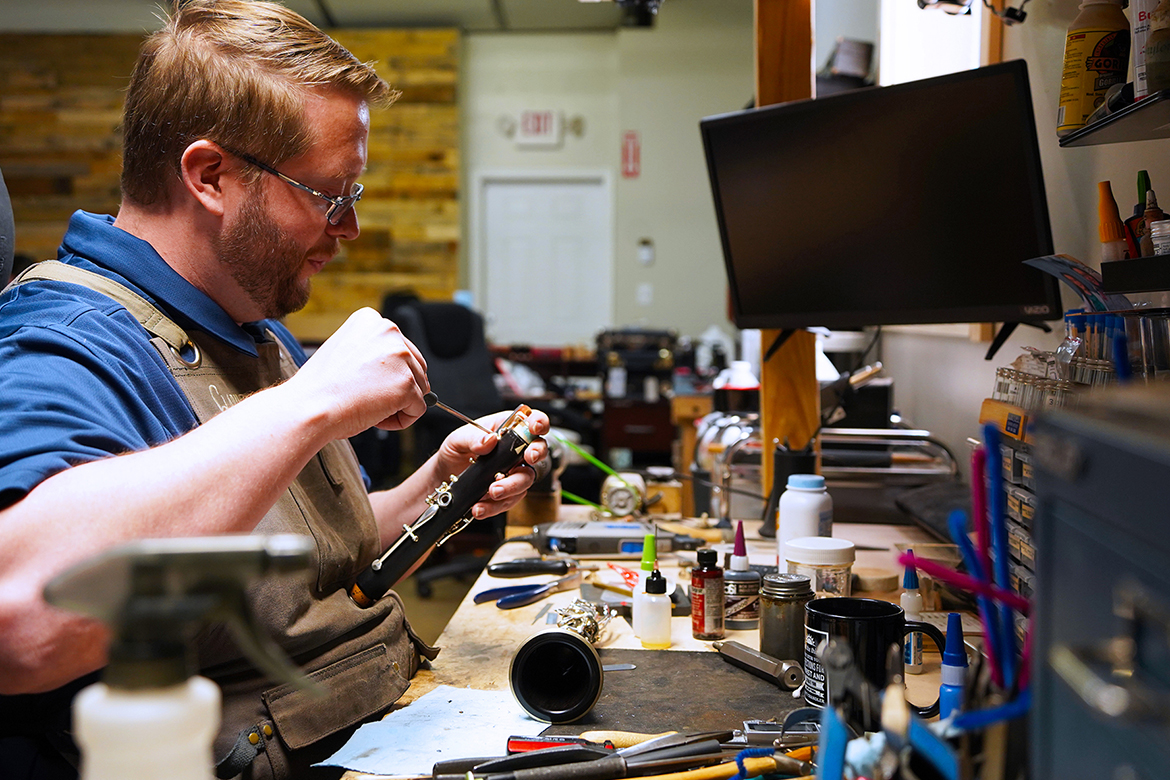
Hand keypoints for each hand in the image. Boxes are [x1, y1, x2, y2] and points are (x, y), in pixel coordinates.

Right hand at [289, 308, 429, 435]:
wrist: (309, 407)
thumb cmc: (321, 387)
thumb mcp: (346, 352)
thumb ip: (373, 353)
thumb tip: (403, 371)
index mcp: (372, 320)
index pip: (400, 349)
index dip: (386, 373)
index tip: (363, 381)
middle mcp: (390, 332)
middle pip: (415, 367)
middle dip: (396, 388)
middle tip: (366, 397)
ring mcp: (401, 357)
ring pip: (419, 389)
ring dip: (398, 404)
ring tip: (368, 406)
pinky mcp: (408, 384)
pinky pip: (418, 409)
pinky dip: (402, 420)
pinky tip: (376, 417)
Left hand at [436, 408, 550, 519]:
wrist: (445, 477)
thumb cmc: (456, 451)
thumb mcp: (458, 439)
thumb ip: (473, 438)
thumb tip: (489, 440)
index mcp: (507, 428)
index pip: (531, 420)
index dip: (539, 422)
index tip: (535, 428)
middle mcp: (515, 450)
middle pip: (538, 450)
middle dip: (536, 454)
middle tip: (528, 458)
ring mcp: (514, 472)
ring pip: (525, 479)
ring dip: (511, 486)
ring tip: (492, 491)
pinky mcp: (508, 493)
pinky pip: (509, 500)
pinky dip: (494, 505)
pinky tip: (480, 506)